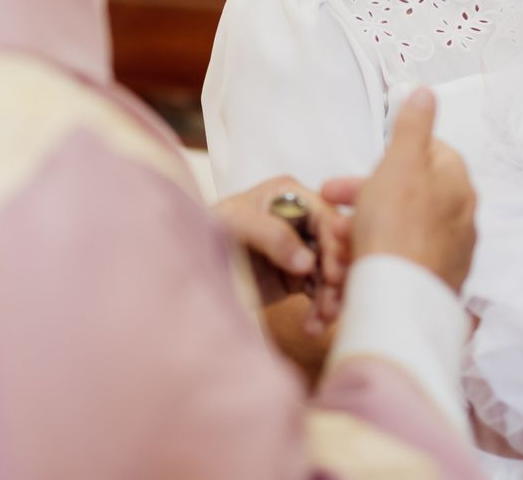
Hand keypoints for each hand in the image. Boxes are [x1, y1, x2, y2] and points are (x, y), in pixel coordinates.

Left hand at [215, 176, 352, 330]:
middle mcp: (301, 218)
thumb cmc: (206, 232)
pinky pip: (319, 292)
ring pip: (332, 272)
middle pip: (336, 245)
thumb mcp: (234, 224)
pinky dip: (320, 310)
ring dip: (331, 298)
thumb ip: (271, 234)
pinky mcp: (297, 276)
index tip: (332, 273)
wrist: (185, 268)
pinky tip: (313, 326)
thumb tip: (307, 261)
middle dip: (338, 276)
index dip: (335, 244)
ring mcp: (301, 248)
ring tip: (322, 320)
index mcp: (289, 195)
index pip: (326, 216)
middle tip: (332, 304)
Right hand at [352, 88, 476, 292]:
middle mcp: (461, 217)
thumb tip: (427, 93)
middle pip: (410, 192)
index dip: (392, 154)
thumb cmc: (396, 226)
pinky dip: (377, 253)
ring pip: (400, 226)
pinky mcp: (435, 281)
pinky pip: (401, 257)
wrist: (399, 297)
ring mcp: (450, 252)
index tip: (366, 164)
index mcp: (457, 183)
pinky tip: (353, 261)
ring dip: (365, 224)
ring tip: (336, 236)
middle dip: (367, 194)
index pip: (431, 151)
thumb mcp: (399, 162)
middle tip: (333, 199)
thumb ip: (412, 125)